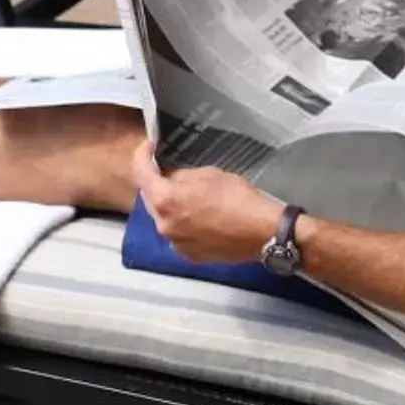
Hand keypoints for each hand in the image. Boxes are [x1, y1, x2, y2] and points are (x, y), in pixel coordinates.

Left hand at [131, 143, 284, 264]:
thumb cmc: (238, 198)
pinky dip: (182, 224)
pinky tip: (199, 218)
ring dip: (170, 206)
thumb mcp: (208, 174)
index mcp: (165, 201)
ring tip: (188, 197)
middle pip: (150, 199)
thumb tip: (170, 177)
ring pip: (164, 219)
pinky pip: (178, 235)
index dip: (141, 157)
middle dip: (156, 184)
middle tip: (169, 172)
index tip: (147, 148)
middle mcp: (163, 225)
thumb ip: (181, 175)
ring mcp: (175, 244)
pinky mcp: (189, 256)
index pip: (141, 174)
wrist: (262, 232)